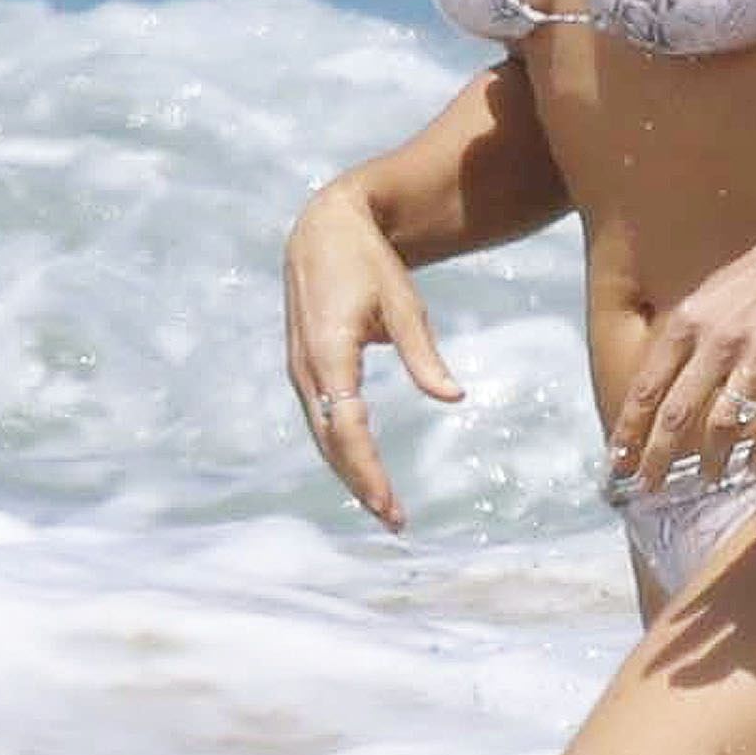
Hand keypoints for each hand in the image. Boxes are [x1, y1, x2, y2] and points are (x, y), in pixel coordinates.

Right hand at [283, 179, 463, 529]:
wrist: (323, 232)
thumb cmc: (369, 265)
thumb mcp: (403, 304)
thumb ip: (425, 354)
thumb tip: (454, 398)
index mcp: (329, 354)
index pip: (347, 429)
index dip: (368, 471)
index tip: (391, 505)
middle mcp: (306, 369)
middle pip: (330, 443)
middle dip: (361, 484)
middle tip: (396, 522)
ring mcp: (300, 371)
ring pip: (322, 436)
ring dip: (350, 473)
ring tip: (385, 508)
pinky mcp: (305, 370)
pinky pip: (322, 420)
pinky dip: (342, 450)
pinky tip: (365, 472)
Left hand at [606, 189, 755, 490]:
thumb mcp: (706, 298)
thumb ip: (682, 341)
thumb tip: (655, 390)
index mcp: (688, 323)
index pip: (646, 388)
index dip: (628, 431)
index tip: (615, 463)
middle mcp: (718, 341)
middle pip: (677, 414)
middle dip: (657, 459)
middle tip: (648, 489)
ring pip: (724, 423)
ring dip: (711, 461)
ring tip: (706, 482)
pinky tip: (753, 468)